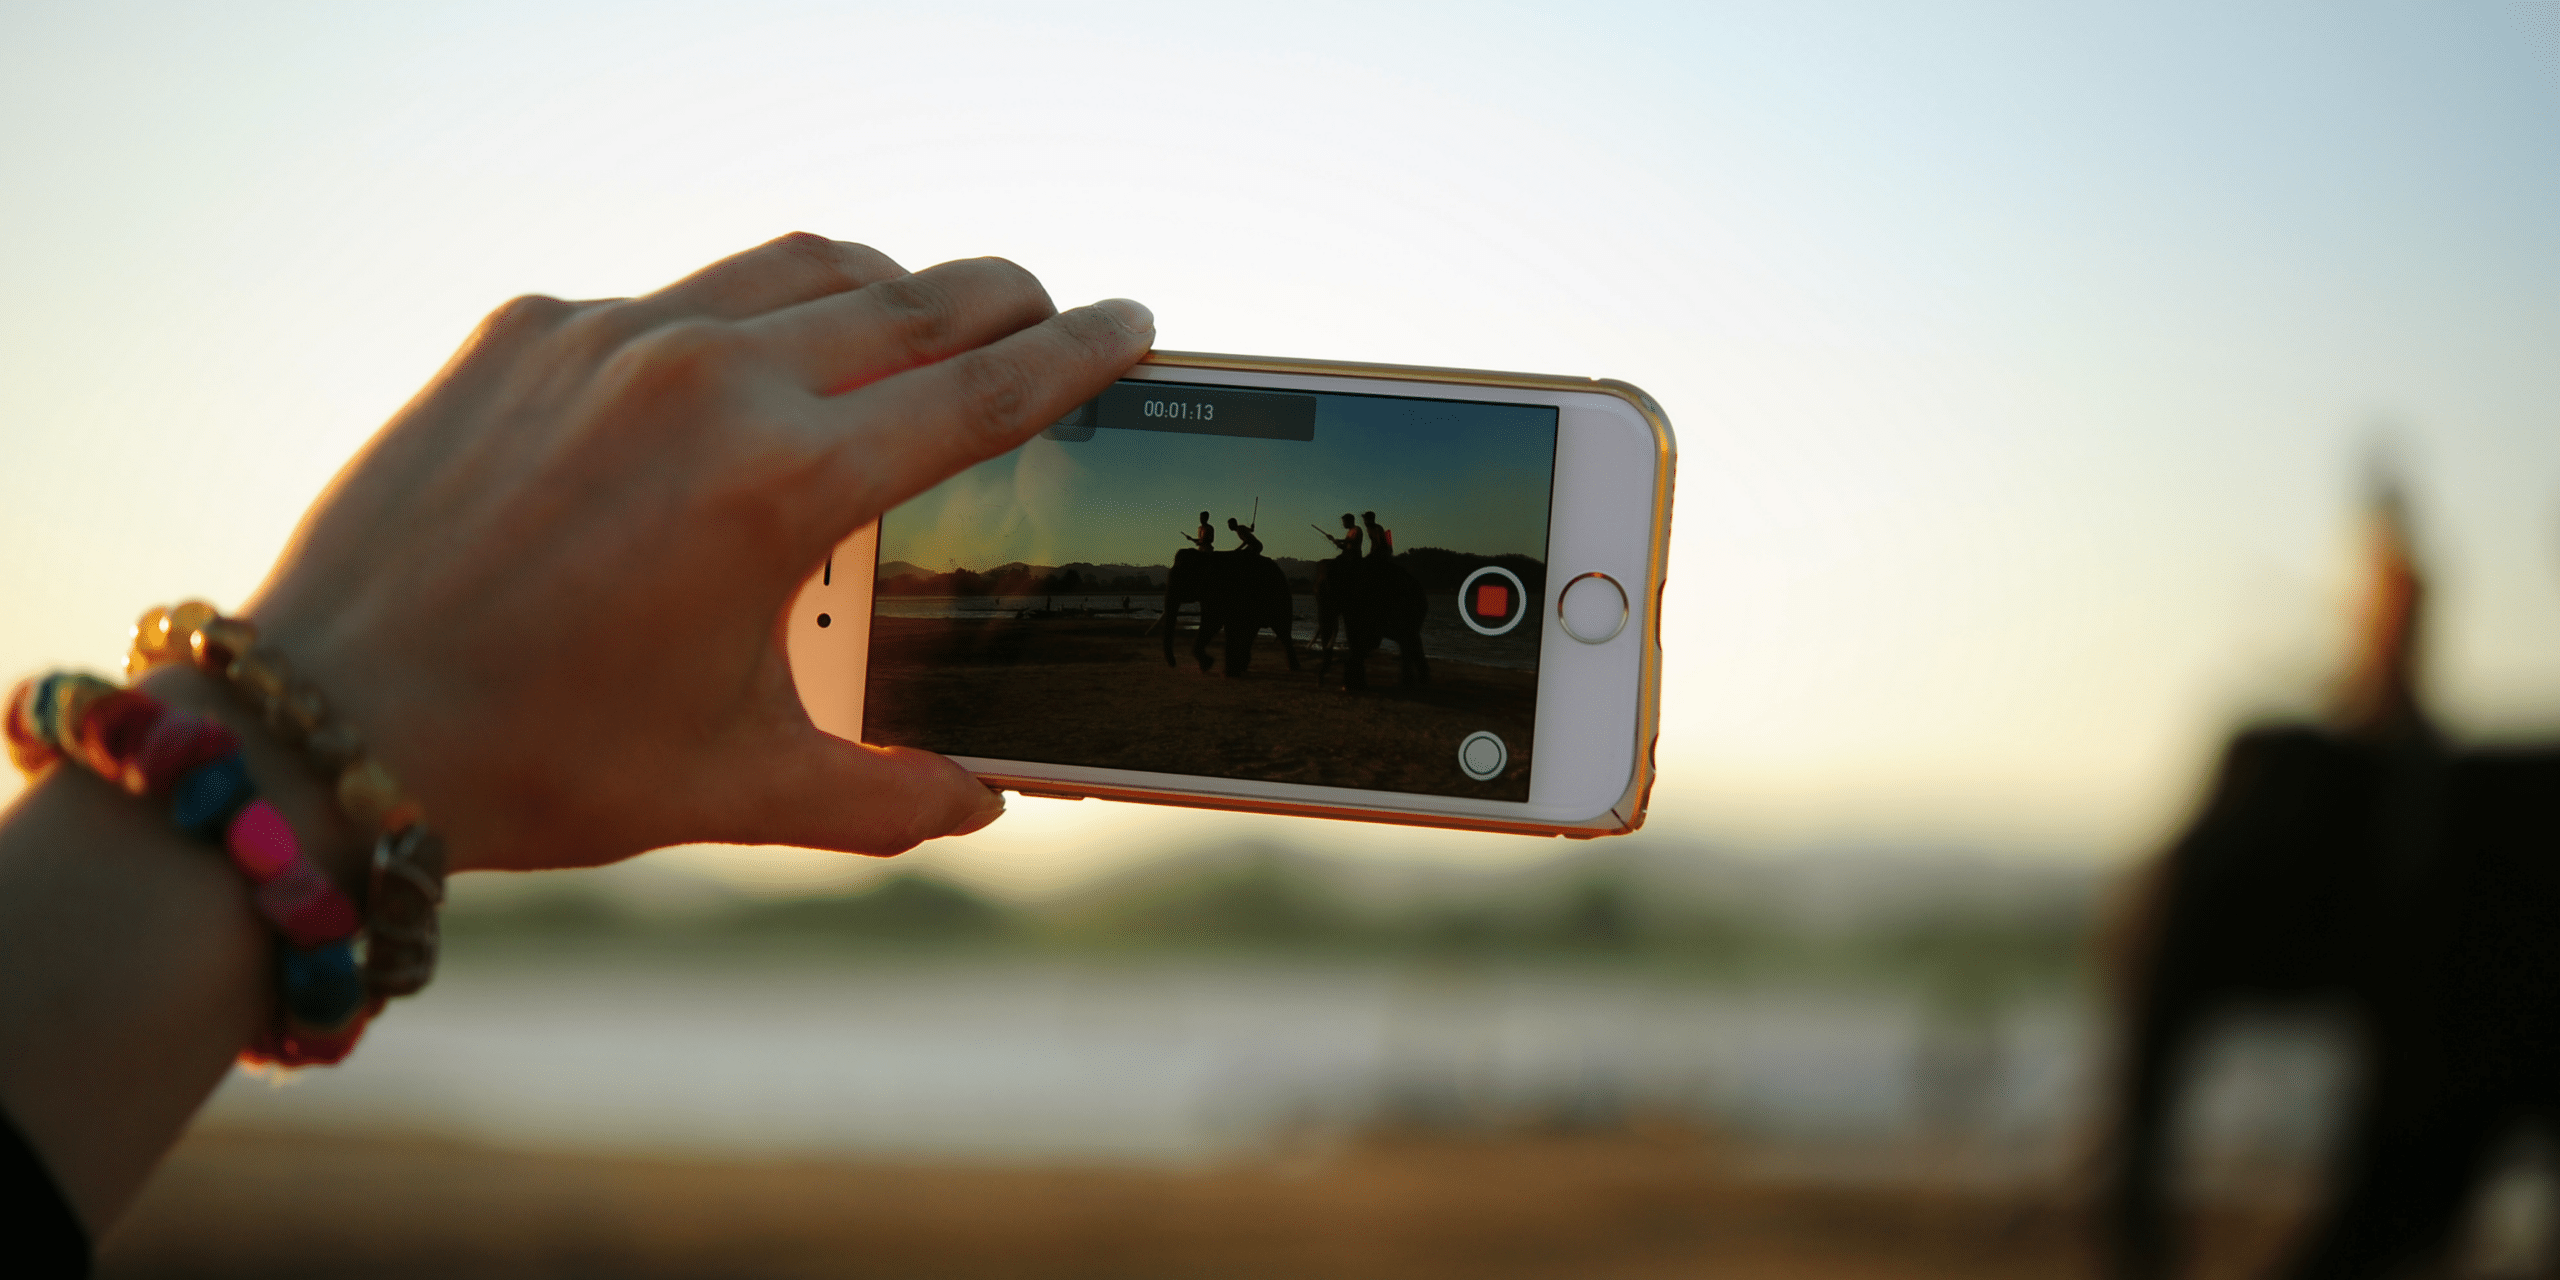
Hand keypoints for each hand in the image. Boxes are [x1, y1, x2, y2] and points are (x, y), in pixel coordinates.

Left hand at [240, 234, 1153, 872]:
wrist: (329, 726)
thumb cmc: (546, 764)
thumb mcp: (738, 786)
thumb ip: (888, 793)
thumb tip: (986, 800)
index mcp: (782, 484)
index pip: (982, 390)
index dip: (1078, 354)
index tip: (1136, 321)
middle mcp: (705, 379)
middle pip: (910, 296)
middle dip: (1001, 298)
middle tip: (1046, 311)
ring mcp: (606, 337)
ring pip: (796, 266)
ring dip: (884, 284)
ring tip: (917, 316)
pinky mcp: (525, 328)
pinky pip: (674, 295)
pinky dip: (741, 320)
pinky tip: (739, 375)